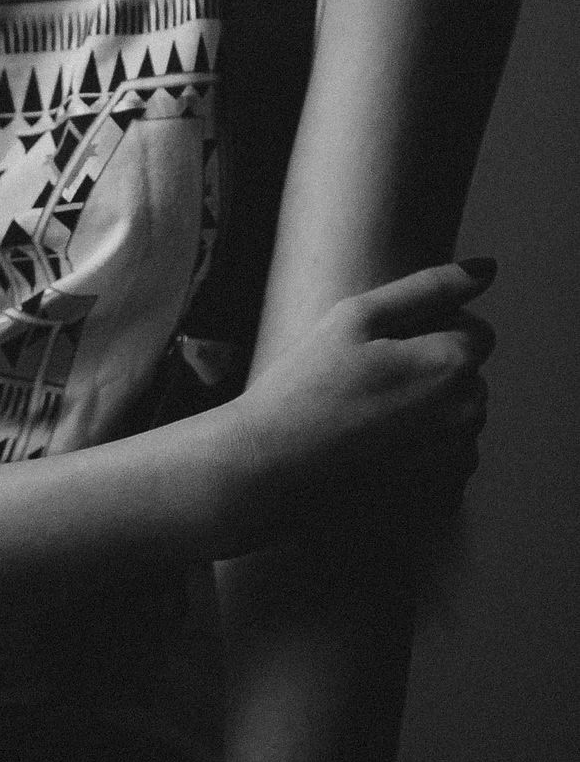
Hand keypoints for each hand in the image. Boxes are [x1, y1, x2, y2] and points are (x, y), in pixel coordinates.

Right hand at [229, 259, 494, 546]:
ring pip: (460, 413)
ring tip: (369, 412)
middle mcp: (467, 416)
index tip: (384, 344)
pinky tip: (377, 445)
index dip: (433, 327)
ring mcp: (457, 461)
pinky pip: (450, 454)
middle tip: (370, 377)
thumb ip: (428, 286)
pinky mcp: (443, 494)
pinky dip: (423, 445)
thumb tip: (487, 268)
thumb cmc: (308, 383)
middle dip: (433, 367)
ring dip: (430, 406)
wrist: (274, 465)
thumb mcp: (358, 316)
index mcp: (450, 366)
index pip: (477, 330)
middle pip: (469, 373)